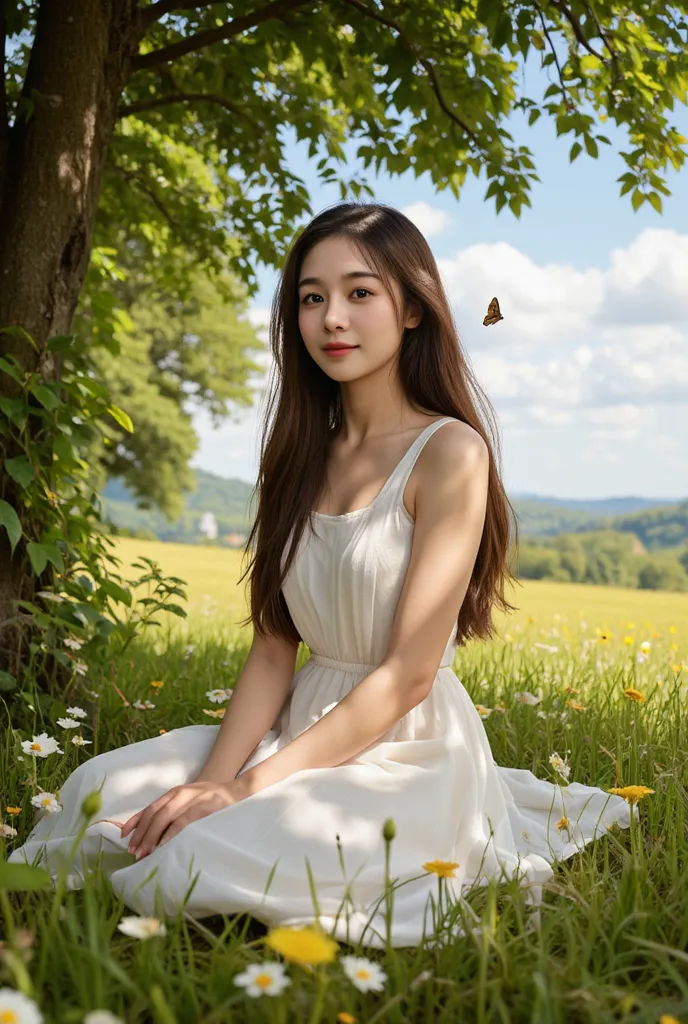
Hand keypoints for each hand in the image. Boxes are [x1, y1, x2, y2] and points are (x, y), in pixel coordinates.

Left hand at [120, 778, 247, 859]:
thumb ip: (173, 813)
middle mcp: (181, 794)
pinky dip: (170, 834)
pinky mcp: (204, 808)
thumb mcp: (189, 802)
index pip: (150, 808)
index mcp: (176, 793)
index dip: (135, 823)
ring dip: (152, 837)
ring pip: (165, 818)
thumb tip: (150, 834)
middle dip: (141, 835)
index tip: (124, 837)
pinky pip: (183, 823)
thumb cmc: (211, 801)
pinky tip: (163, 846)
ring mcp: (192, 800)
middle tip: (134, 853)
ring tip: (144, 853)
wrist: (239, 791)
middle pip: (154, 814)